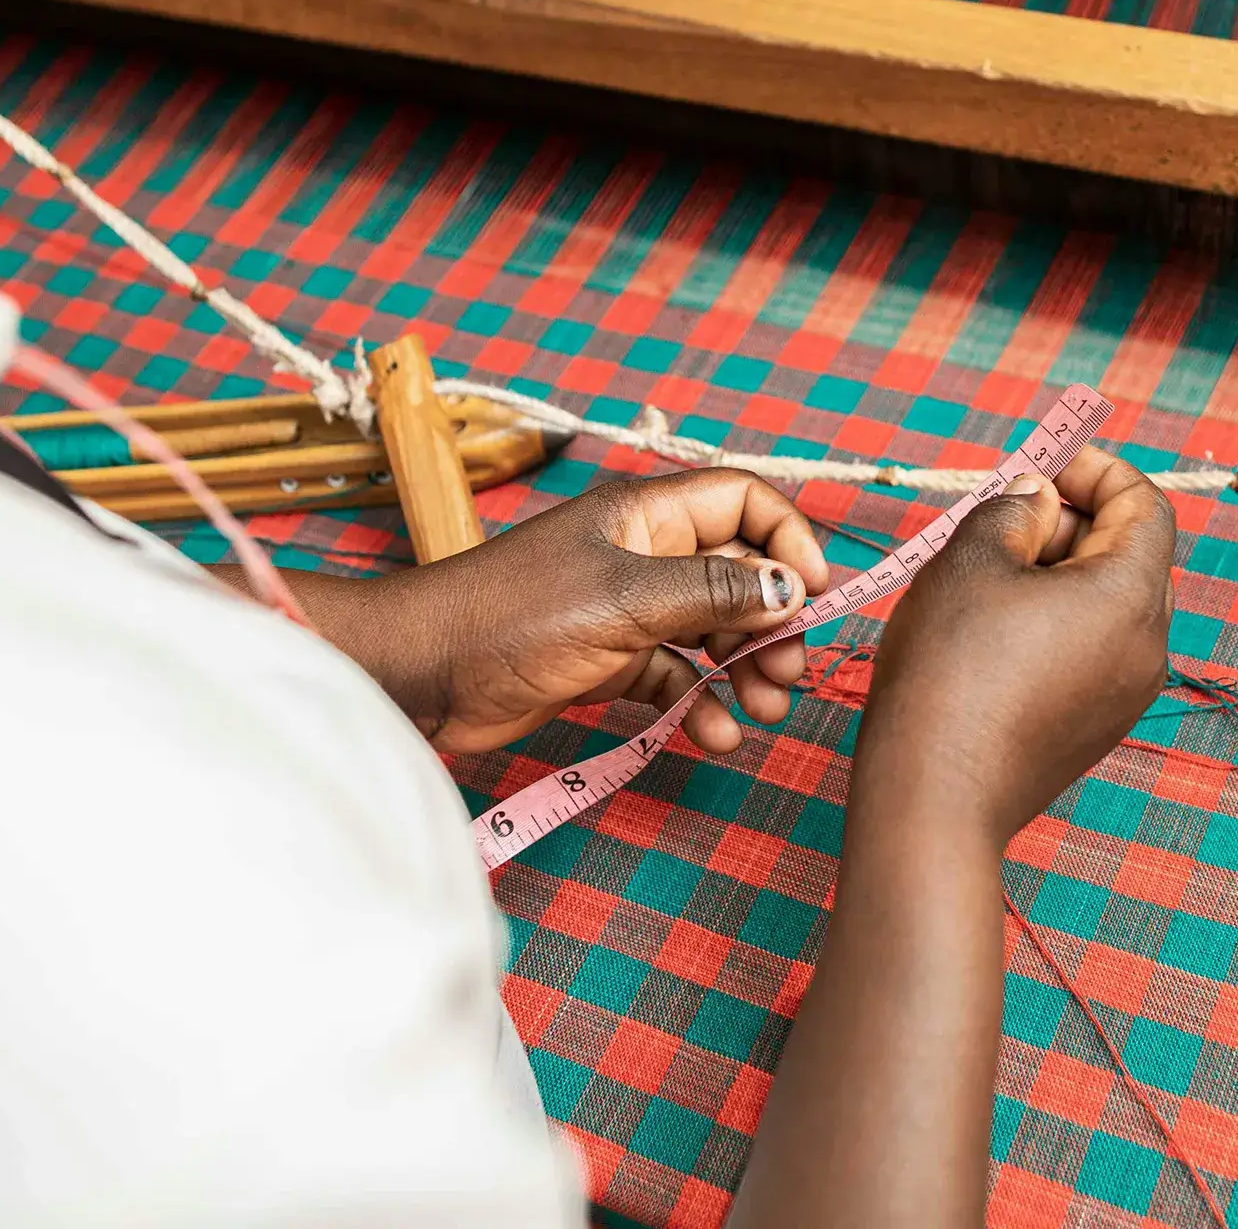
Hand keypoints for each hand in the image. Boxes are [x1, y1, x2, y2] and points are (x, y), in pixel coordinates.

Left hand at [290, 470, 830, 754]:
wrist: (424, 675)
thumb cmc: (513, 618)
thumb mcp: (625, 600)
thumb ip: (713, 593)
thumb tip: (790, 590)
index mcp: (647, 514)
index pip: (744, 503)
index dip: (788, 541)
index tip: (813, 596)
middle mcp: (643, 554)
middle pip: (738, 573)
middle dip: (773, 621)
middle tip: (790, 672)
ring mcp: (625, 609)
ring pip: (711, 630)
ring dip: (745, 667)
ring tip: (766, 709)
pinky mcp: (606, 660)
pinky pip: (674, 675)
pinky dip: (700, 701)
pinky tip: (716, 734)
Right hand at [857, 448, 1174, 842]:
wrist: (932, 797)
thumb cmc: (950, 668)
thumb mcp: (973, 557)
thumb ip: (1016, 507)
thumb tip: (1041, 498)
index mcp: (1132, 596)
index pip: (1144, 504)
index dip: (1094, 468)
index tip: (1039, 461)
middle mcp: (1148, 648)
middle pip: (1130, 552)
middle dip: (1071, 517)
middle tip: (1001, 511)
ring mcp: (1125, 696)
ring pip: (1107, 603)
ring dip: (1057, 569)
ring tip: (986, 569)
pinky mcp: (1094, 728)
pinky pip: (1090, 649)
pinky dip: (1053, 618)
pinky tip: (990, 625)